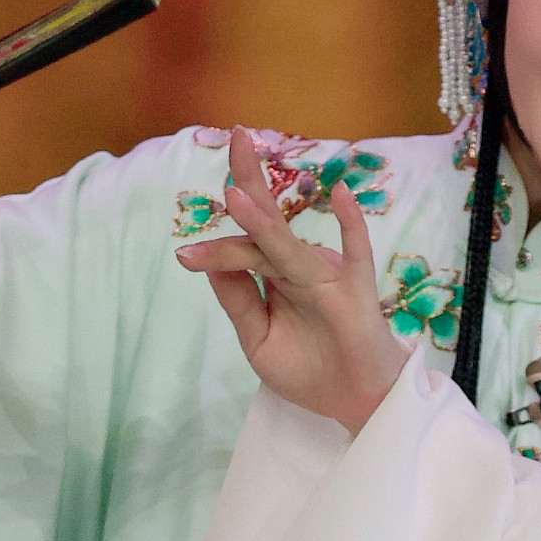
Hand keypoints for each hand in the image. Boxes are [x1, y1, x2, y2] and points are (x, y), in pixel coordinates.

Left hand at [175, 128, 410, 435]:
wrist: (354, 403)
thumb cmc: (309, 369)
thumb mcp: (258, 340)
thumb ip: (238, 302)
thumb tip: (212, 262)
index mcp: (274, 275)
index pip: (243, 247)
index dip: (216, 247)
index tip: (183, 255)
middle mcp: (298, 267)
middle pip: (268, 222)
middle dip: (248, 181)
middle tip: (235, 137)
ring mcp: (328, 276)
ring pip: (291, 246)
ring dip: (265, 222)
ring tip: (237, 194)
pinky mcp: (356, 293)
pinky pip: (357, 253)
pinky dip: (350, 225)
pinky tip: (340, 195)